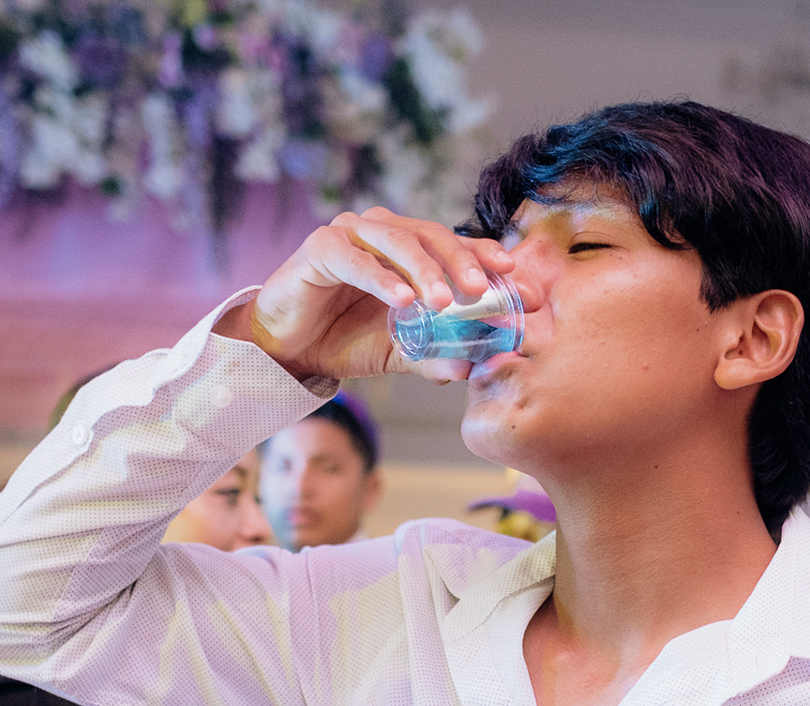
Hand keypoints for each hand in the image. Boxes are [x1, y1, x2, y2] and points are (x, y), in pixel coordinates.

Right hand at [220, 207, 515, 384]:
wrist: (290, 349)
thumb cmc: (346, 339)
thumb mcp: (400, 351)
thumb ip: (435, 355)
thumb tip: (471, 369)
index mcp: (410, 249)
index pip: (457, 246)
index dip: (488, 259)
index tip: (518, 283)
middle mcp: (384, 232)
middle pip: (432, 235)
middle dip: (462, 262)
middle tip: (483, 290)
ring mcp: (352, 234)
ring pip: (397, 240)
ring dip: (424, 269)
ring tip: (442, 301)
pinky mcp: (320, 246)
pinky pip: (355, 258)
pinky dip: (380, 277)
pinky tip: (402, 300)